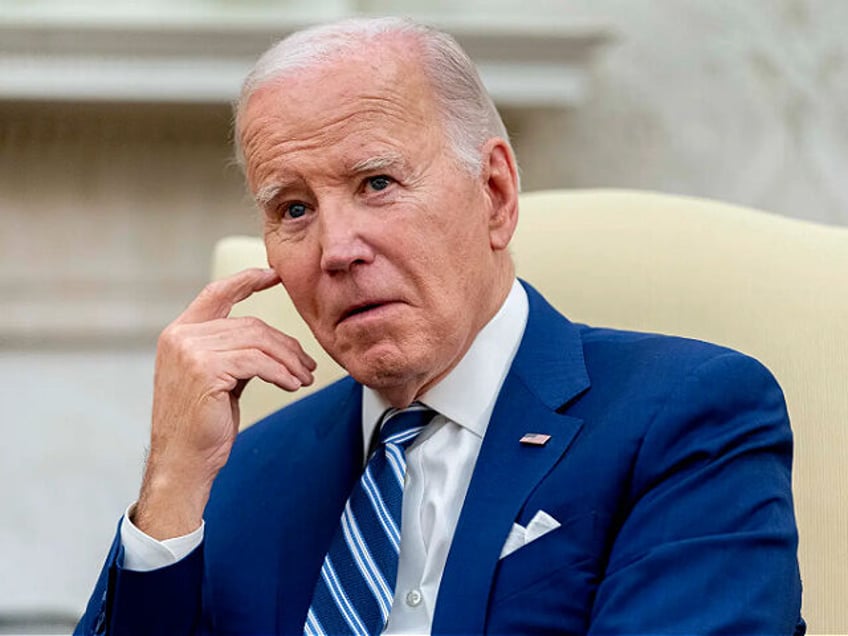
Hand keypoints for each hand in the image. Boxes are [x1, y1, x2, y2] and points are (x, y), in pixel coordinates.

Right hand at [133, 268, 315, 538]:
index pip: (217, 294)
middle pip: (249, 324)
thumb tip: (271, 342)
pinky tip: (293, 386)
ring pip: (257, 342)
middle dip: (284, 344)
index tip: (274, 274)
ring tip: (304, 378)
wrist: (182, 462)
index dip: (247, 280)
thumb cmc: (201, 425)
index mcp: (179, 333)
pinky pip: (258, 363)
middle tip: (307, 365)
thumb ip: (232, 352)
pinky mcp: (206, 370)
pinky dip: (282, 373)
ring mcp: (190, 351)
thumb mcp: (215, 378)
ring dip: (288, 360)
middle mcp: (181, 336)